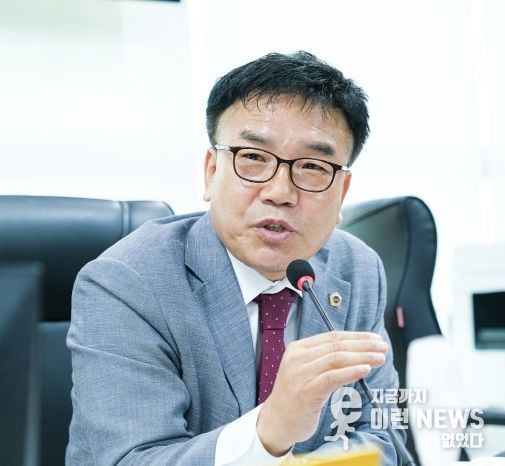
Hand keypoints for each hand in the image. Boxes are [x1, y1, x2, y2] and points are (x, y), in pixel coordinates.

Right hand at [256, 331, 387, 455]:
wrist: (277, 421)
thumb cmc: (295, 396)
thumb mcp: (306, 370)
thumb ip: (324, 359)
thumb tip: (357, 351)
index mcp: (298, 348)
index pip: (332, 336)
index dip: (356, 336)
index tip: (374, 338)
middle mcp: (297, 358)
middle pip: (336, 345)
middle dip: (363, 345)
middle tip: (382, 346)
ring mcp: (300, 374)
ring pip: (336, 359)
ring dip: (362, 357)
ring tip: (379, 357)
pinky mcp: (306, 391)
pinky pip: (332, 377)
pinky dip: (351, 372)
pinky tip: (365, 369)